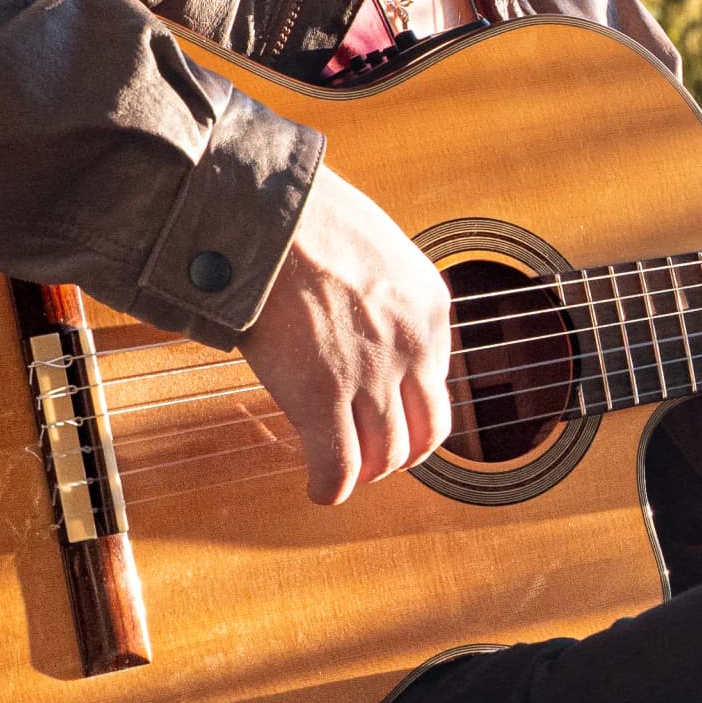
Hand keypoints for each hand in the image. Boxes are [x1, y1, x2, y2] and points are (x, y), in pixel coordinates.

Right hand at [238, 165, 452, 504]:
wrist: (263, 212)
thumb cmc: (304, 218)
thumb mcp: (375, 249)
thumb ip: (384, 296)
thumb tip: (365, 323)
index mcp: (430, 307)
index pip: (438, 381)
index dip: (409, 404)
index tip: (387, 411)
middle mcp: (413, 345)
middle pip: (427, 432)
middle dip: (401, 453)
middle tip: (375, 456)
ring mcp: (370, 374)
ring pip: (387, 456)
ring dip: (367, 471)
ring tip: (344, 469)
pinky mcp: (321, 395)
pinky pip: (339, 465)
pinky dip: (332, 488)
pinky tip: (321, 490)